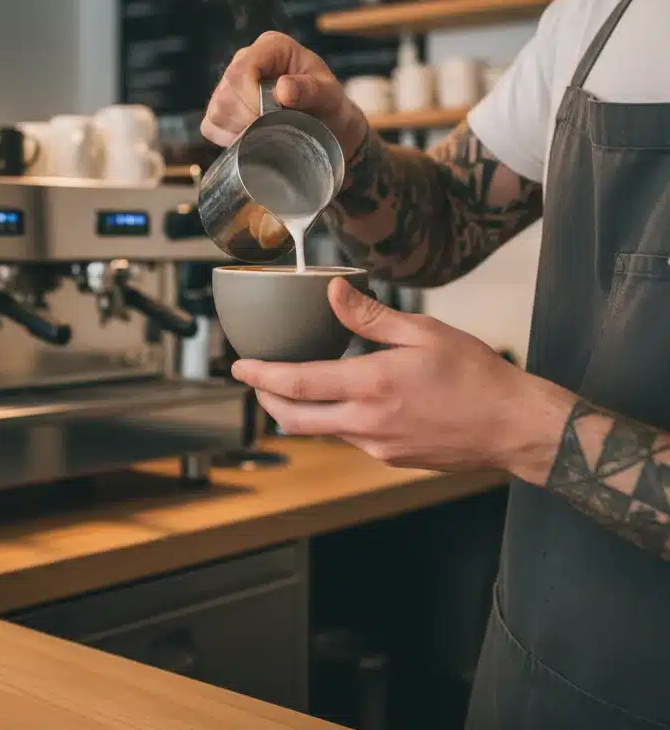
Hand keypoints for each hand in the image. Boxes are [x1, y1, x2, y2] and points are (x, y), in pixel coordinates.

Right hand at [200, 31, 368, 161]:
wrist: (327, 126)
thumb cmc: (328, 105)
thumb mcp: (329, 95)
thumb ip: (310, 89)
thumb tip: (283, 88)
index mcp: (272, 47)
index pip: (242, 70)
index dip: (250, 99)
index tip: (270, 117)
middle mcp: (245, 60)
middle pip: (225, 93)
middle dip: (248, 119)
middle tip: (274, 128)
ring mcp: (230, 84)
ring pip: (216, 112)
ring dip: (240, 130)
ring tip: (267, 132)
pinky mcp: (222, 109)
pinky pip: (211, 126)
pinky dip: (229, 138)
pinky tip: (251, 138)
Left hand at [231, 280, 574, 480]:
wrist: (513, 427)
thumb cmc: (476, 375)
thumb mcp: (424, 332)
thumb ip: (370, 316)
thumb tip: (332, 293)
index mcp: (372, 386)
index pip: (298, 384)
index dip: (262, 376)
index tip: (239, 367)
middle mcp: (368, 423)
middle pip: (294, 419)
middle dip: (266, 400)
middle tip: (255, 381)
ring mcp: (378, 446)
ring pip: (320, 430)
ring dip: (299, 410)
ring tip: (295, 385)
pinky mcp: (391, 458)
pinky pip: (349, 438)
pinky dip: (333, 419)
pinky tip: (344, 400)